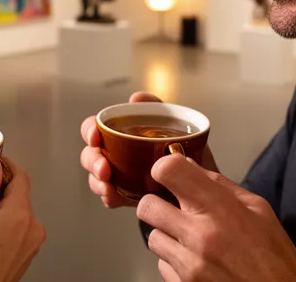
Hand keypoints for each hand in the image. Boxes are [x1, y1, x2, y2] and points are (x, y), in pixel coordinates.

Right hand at [80, 91, 218, 208]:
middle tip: (104, 169)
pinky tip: (115, 197)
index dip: (89, 130)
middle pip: (91, 153)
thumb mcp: (177, 126)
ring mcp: (119, 176)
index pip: (96, 128)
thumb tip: (135, 98)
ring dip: (97, 181)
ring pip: (96, 176)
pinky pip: (109, 197)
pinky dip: (109, 197)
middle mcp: (116, 153)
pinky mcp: (126, 196)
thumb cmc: (189, 152)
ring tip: (108, 187)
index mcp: (123, 133)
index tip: (95, 135)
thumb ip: (157, 109)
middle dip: (92, 160)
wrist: (206, 186)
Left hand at [137, 154, 295, 281]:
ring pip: (152, 237)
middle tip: (175, 209)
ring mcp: (189, 264)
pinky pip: (162, 265)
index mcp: (221, 210)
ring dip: (167, 235)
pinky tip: (197, 260)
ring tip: (192, 239)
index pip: (169, 171)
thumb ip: (220, 185)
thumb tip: (189, 165)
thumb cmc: (275, 258)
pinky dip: (174, 261)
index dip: (165, 167)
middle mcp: (200, 236)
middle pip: (147, 206)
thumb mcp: (259, 210)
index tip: (170, 173)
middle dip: (158, 204)